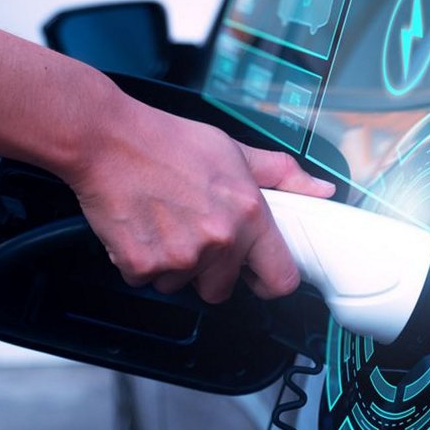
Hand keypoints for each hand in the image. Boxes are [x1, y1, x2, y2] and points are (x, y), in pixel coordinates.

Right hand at [65, 96, 334, 302]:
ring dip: (174, 265)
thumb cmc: (166, 141)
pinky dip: (141, 261)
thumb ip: (282, 175)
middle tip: (193, 232)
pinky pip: (147, 280)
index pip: (281, 280)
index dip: (269, 281)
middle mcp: (218, 241)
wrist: (107, 140)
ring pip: (182, 285)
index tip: (257, 274)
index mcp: (248, 215)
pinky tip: (141, 228)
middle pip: (223, 290)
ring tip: (163, 222)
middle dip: (210, 270)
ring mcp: (178, 258)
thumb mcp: (234, 150)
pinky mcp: (141, 266)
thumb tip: (321, 190)